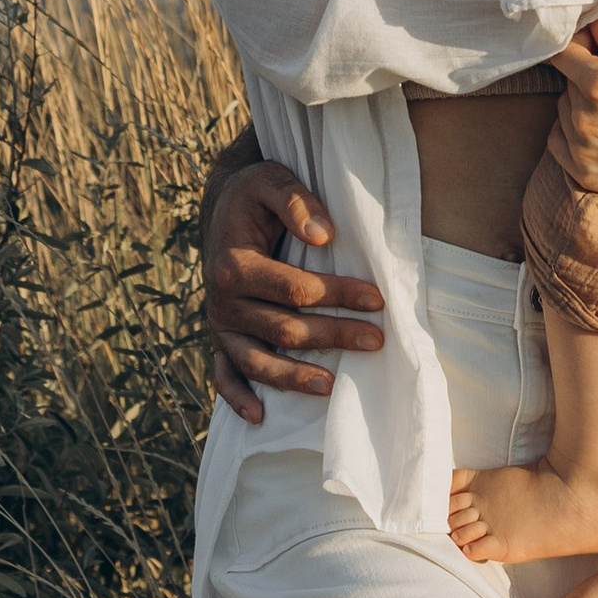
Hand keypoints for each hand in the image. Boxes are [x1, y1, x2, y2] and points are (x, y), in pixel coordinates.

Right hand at [205, 161, 384, 423]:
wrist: (222, 208)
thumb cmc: (255, 195)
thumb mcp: (272, 180)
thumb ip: (296, 201)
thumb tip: (324, 235)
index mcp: (233, 265)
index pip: (295, 289)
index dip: (339, 295)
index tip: (377, 298)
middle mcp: (222, 302)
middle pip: (284, 330)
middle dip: (333, 335)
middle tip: (377, 340)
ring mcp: (220, 325)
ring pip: (257, 362)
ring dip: (294, 379)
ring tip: (332, 386)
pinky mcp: (219, 339)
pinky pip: (224, 375)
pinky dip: (238, 398)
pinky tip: (260, 416)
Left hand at [551, 19, 597, 240]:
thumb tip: (594, 23)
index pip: (562, 51)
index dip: (575, 41)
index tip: (591, 42)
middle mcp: (582, 116)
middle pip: (567, 81)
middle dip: (585, 74)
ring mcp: (579, 148)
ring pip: (564, 110)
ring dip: (580, 104)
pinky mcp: (582, 173)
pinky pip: (559, 140)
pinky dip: (572, 132)